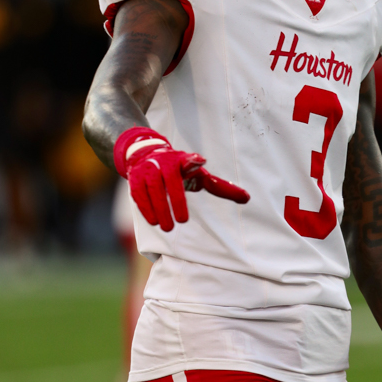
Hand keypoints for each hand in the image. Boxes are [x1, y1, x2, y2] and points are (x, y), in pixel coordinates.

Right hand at [118, 129, 248, 232]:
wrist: (146, 155)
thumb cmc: (179, 170)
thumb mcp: (200, 176)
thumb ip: (221, 187)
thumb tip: (247, 198)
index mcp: (182, 161)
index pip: (188, 161)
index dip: (193, 161)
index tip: (200, 161)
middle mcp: (163, 162)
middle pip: (169, 181)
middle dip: (174, 201)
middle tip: (181, 222)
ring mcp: (147, 169)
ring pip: (152, 189)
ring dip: (159, 209)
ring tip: (167, 227)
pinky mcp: (134, 178)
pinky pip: (138, 194)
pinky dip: (145, 208)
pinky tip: (153, 220)